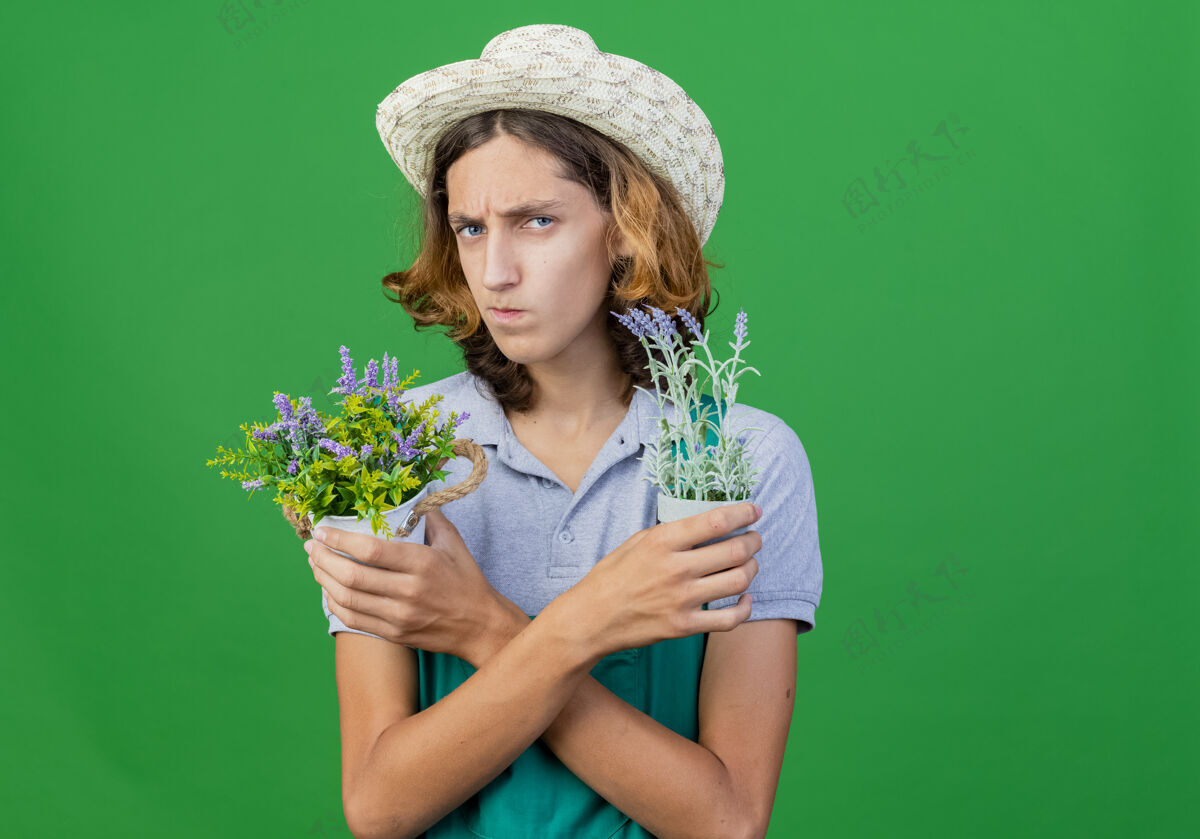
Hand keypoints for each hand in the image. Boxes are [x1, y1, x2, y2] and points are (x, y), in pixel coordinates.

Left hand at [307, 506, 505, 662]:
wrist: (480, 626)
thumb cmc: (466, 580)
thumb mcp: (453, 543)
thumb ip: (430, 518)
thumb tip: (411, 496)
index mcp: (422, 563)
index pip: (370, 551)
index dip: (339, 540)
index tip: (321, 531)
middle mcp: (408, 591)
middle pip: (352, 576)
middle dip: (323, 559)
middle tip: (311, 546)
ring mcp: (399, 616)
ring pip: (348, 599)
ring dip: (324, 580)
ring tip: (315, 564)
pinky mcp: (394, 633)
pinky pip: (354, 619)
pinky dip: (335, 603)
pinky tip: (329, 589)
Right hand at [558, 502, 762, 661]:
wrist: (592, 618)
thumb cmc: (612, 576)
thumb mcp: (636, 541)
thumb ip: (670, 533)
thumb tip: (706, 524)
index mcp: (663, 542)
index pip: (716, 521)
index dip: (743, 513)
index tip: (754, 511)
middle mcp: (676, 569)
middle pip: (735, 550)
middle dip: (753, 541)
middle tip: (755, 538)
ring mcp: (682, 600)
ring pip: (739, 581)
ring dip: (752, 568)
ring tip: (749, 563)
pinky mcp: (684, 627)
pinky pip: (730, 619)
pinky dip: (745, 607)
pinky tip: (745, 598)